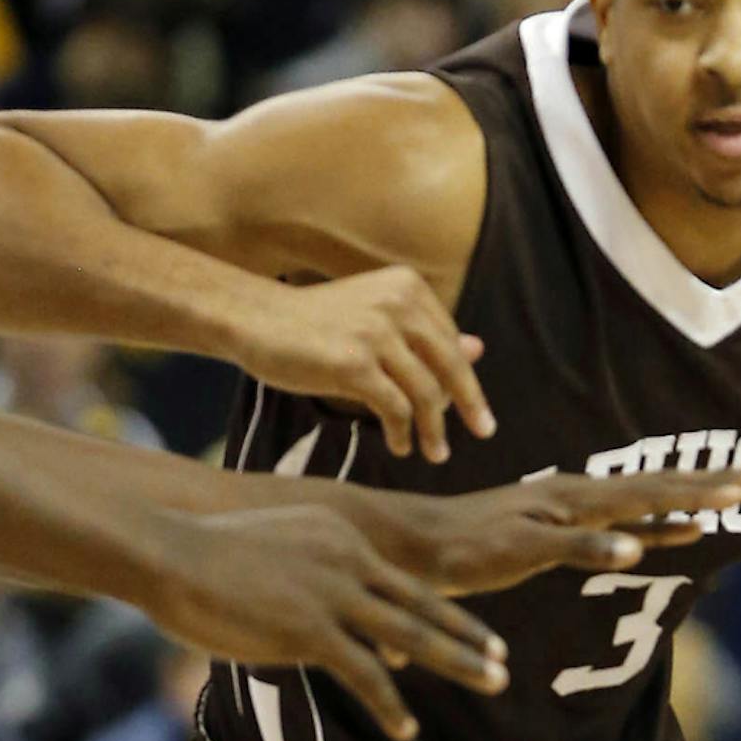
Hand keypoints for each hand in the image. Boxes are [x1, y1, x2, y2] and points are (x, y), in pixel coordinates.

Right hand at [154, 503, 512, 740]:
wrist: (171, 553)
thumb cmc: (206, 557)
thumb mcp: (274, 554)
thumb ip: (309, 583)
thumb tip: (321, 628)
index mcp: (341, 537)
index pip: (403, 581)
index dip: (444, 613)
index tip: (477, 634)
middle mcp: (348, 560)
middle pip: (423, 604)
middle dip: (469, 637)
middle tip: (503, 662)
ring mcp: (333, 593)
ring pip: (413, 634)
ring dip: (458, 662)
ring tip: (492, 683)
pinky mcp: (310, 629)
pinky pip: (365, 673)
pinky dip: (391, 703)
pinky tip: (406, 727)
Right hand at [249, 269, 493, 463]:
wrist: (257, 320)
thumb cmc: (318, 323)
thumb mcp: (377, 319)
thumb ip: (424, 334)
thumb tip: (478, 348)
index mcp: (408, 287)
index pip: (450, 341)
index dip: (464, 379)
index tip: (475, 409)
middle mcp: (397, 303)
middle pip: (449, 364)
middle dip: (469, 404)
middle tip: (483, 431)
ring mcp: (375, 333)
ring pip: (425, 392)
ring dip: (433, 429)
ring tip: (435, 453)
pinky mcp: (353, 363)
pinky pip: (394, 408)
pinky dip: (403, 432)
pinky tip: (401, 445)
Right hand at [343, 464, 740, 595]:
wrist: (412, 547)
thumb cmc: (485, 548)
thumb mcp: (566, 542)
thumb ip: (621, 537)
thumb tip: (676, 534)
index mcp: (586, 497)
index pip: (657, 485)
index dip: (709, 481)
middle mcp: (573, 497)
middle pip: (653, 487)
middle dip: (710, 483)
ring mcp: (548, 519)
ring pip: (622, 509)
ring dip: (673, 504)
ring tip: (723, 505)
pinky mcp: (520, 545)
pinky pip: (567, 549)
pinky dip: (600, 548)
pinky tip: (634, 553)